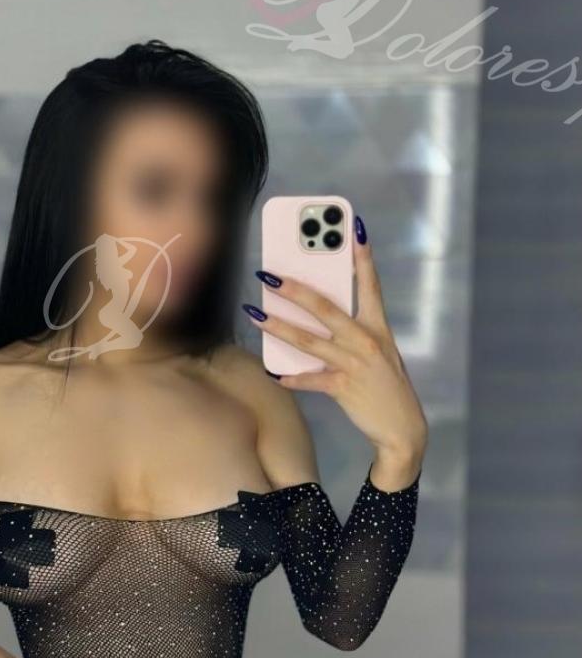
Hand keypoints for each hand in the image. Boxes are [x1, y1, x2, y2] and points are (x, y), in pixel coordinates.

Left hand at [246, 217, 426, 488]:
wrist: (402, 429)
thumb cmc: (385, 386)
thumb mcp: (378, 352)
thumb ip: (352, 332)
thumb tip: (316, 316)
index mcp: (378, 327)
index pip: (371, 285)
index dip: (362, 256)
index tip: (354, 229)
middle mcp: (367, 341)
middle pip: (326, 307)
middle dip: (295, 289)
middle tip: (269, 275)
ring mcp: (355, 364)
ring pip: (308, 340)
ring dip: (278, 326)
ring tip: (254, 314)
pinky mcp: (344, 387)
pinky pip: (311, 379)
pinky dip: (292, 378)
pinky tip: (274, 375)